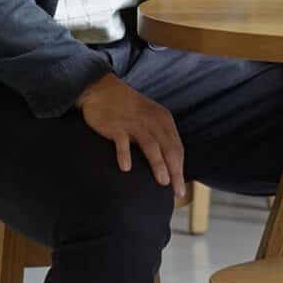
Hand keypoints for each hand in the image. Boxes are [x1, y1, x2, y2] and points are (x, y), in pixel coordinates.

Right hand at [77, 72, 186, 197]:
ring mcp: (134, 123)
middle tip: (176, 192)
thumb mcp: (149, 118)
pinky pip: (122, 142)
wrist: (101, 90)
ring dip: (158, 164)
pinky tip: (126, 168)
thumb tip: (169, 165)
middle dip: (175, 171)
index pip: (177, 148)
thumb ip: (159, 137)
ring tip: (162, 182)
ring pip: (150, 145)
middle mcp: (152, 121)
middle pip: (168, 149)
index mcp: (163, 120)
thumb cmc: (127, 109)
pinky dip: (124, 154)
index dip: (180, 169)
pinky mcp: (116, 126)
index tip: (180, 189)